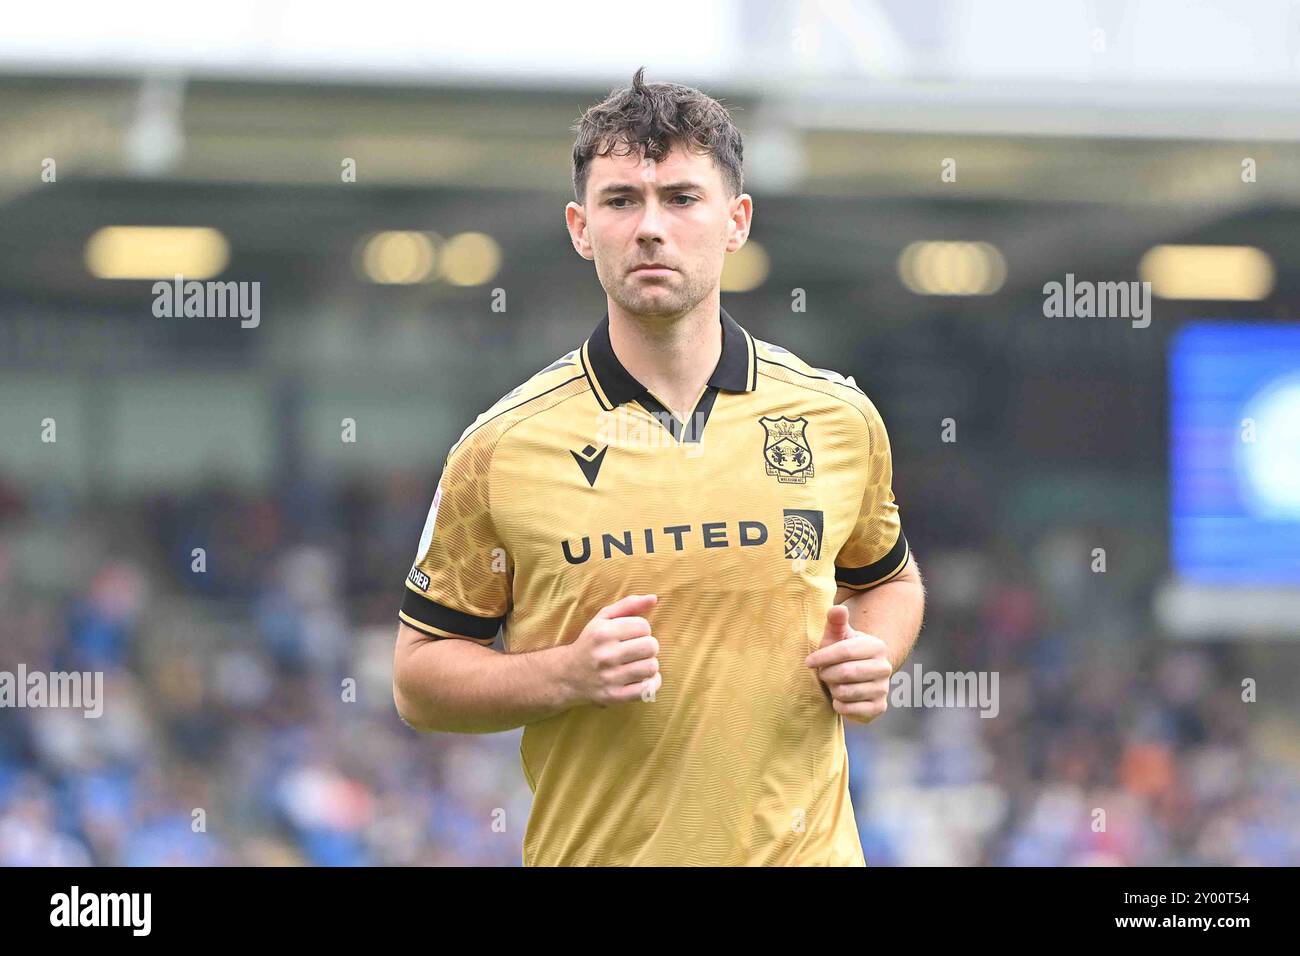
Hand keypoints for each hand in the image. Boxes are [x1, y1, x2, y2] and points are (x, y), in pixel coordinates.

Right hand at [563, 593, 660, 706]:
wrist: (567, 675)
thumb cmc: (591, 642)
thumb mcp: (603, 619)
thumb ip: (628, 605)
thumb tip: (654, 598)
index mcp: (603, 633)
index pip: (644, 626)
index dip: (641, 630)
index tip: (632, 635)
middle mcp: (605, 655)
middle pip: (651, 646)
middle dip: (648, 646)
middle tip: (637, 650)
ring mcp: (610, 678)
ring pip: (652, 667)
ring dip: (649, 665)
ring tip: (638, 663)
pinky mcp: (614, 696)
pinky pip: (647, 689)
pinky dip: (651, 683)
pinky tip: (642, 678)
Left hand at [804, 604, 891, 724]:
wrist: (854, 677)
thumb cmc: (840, 653)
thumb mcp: (836, 635)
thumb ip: (835, 621)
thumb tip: (838, 608)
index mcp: (876, 646)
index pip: (845, 651)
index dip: (823, 657)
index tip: (808, 662)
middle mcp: (885, 667)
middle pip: (845, 673)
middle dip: (827, 674)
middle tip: (823, 674)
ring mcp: (884, 688)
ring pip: (846, 692)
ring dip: (832, 689)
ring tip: (833, 684)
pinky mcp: (879, 707)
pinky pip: (851, 710)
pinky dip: (839, 705)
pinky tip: (839, 698)